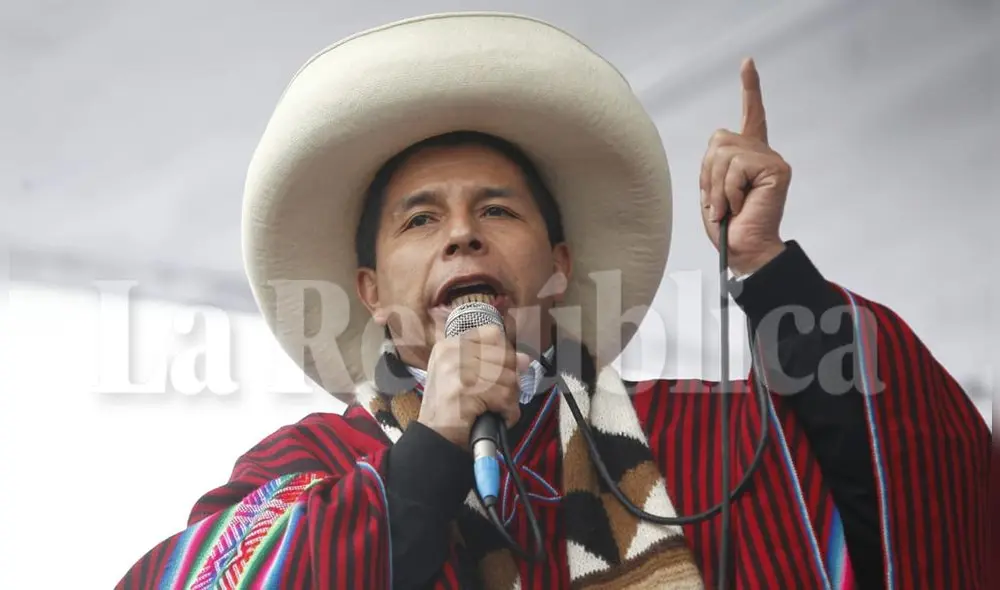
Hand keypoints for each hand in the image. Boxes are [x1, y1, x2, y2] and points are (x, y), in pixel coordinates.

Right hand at [418, 325, 529, 447]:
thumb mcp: (465, 377)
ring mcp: (457, 370)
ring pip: (508, 377)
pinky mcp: (465, 390)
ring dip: (509, 399)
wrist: (434, 439)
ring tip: (495, 409)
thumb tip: (524, 359)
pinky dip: (508, 412)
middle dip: (510, 381)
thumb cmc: (450, 410)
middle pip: (505, 356)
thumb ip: (493, 363)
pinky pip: (505, 396)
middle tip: (499, 398)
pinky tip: (497, 417)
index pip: (493, 335)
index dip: (505, 354)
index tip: (503, 372)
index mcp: (450, 345)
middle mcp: (452, 352)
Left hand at [700, 58, 788, 275]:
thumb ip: (714, 163)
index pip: (750, 116)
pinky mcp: (776, 168)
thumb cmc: (728, 228)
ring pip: (724, 153)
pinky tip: (739, 206)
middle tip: (719, 203)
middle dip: (708, 174)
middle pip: (719, 140)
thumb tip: (718, 143)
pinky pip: (736, 167)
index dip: (750, 89)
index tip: (747, 63)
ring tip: (728, 208)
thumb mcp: (712, 190)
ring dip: (717, 186)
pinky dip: (728, 190)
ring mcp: (771, 160)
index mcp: (748, 157)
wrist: (743, 251)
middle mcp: (763, 153)